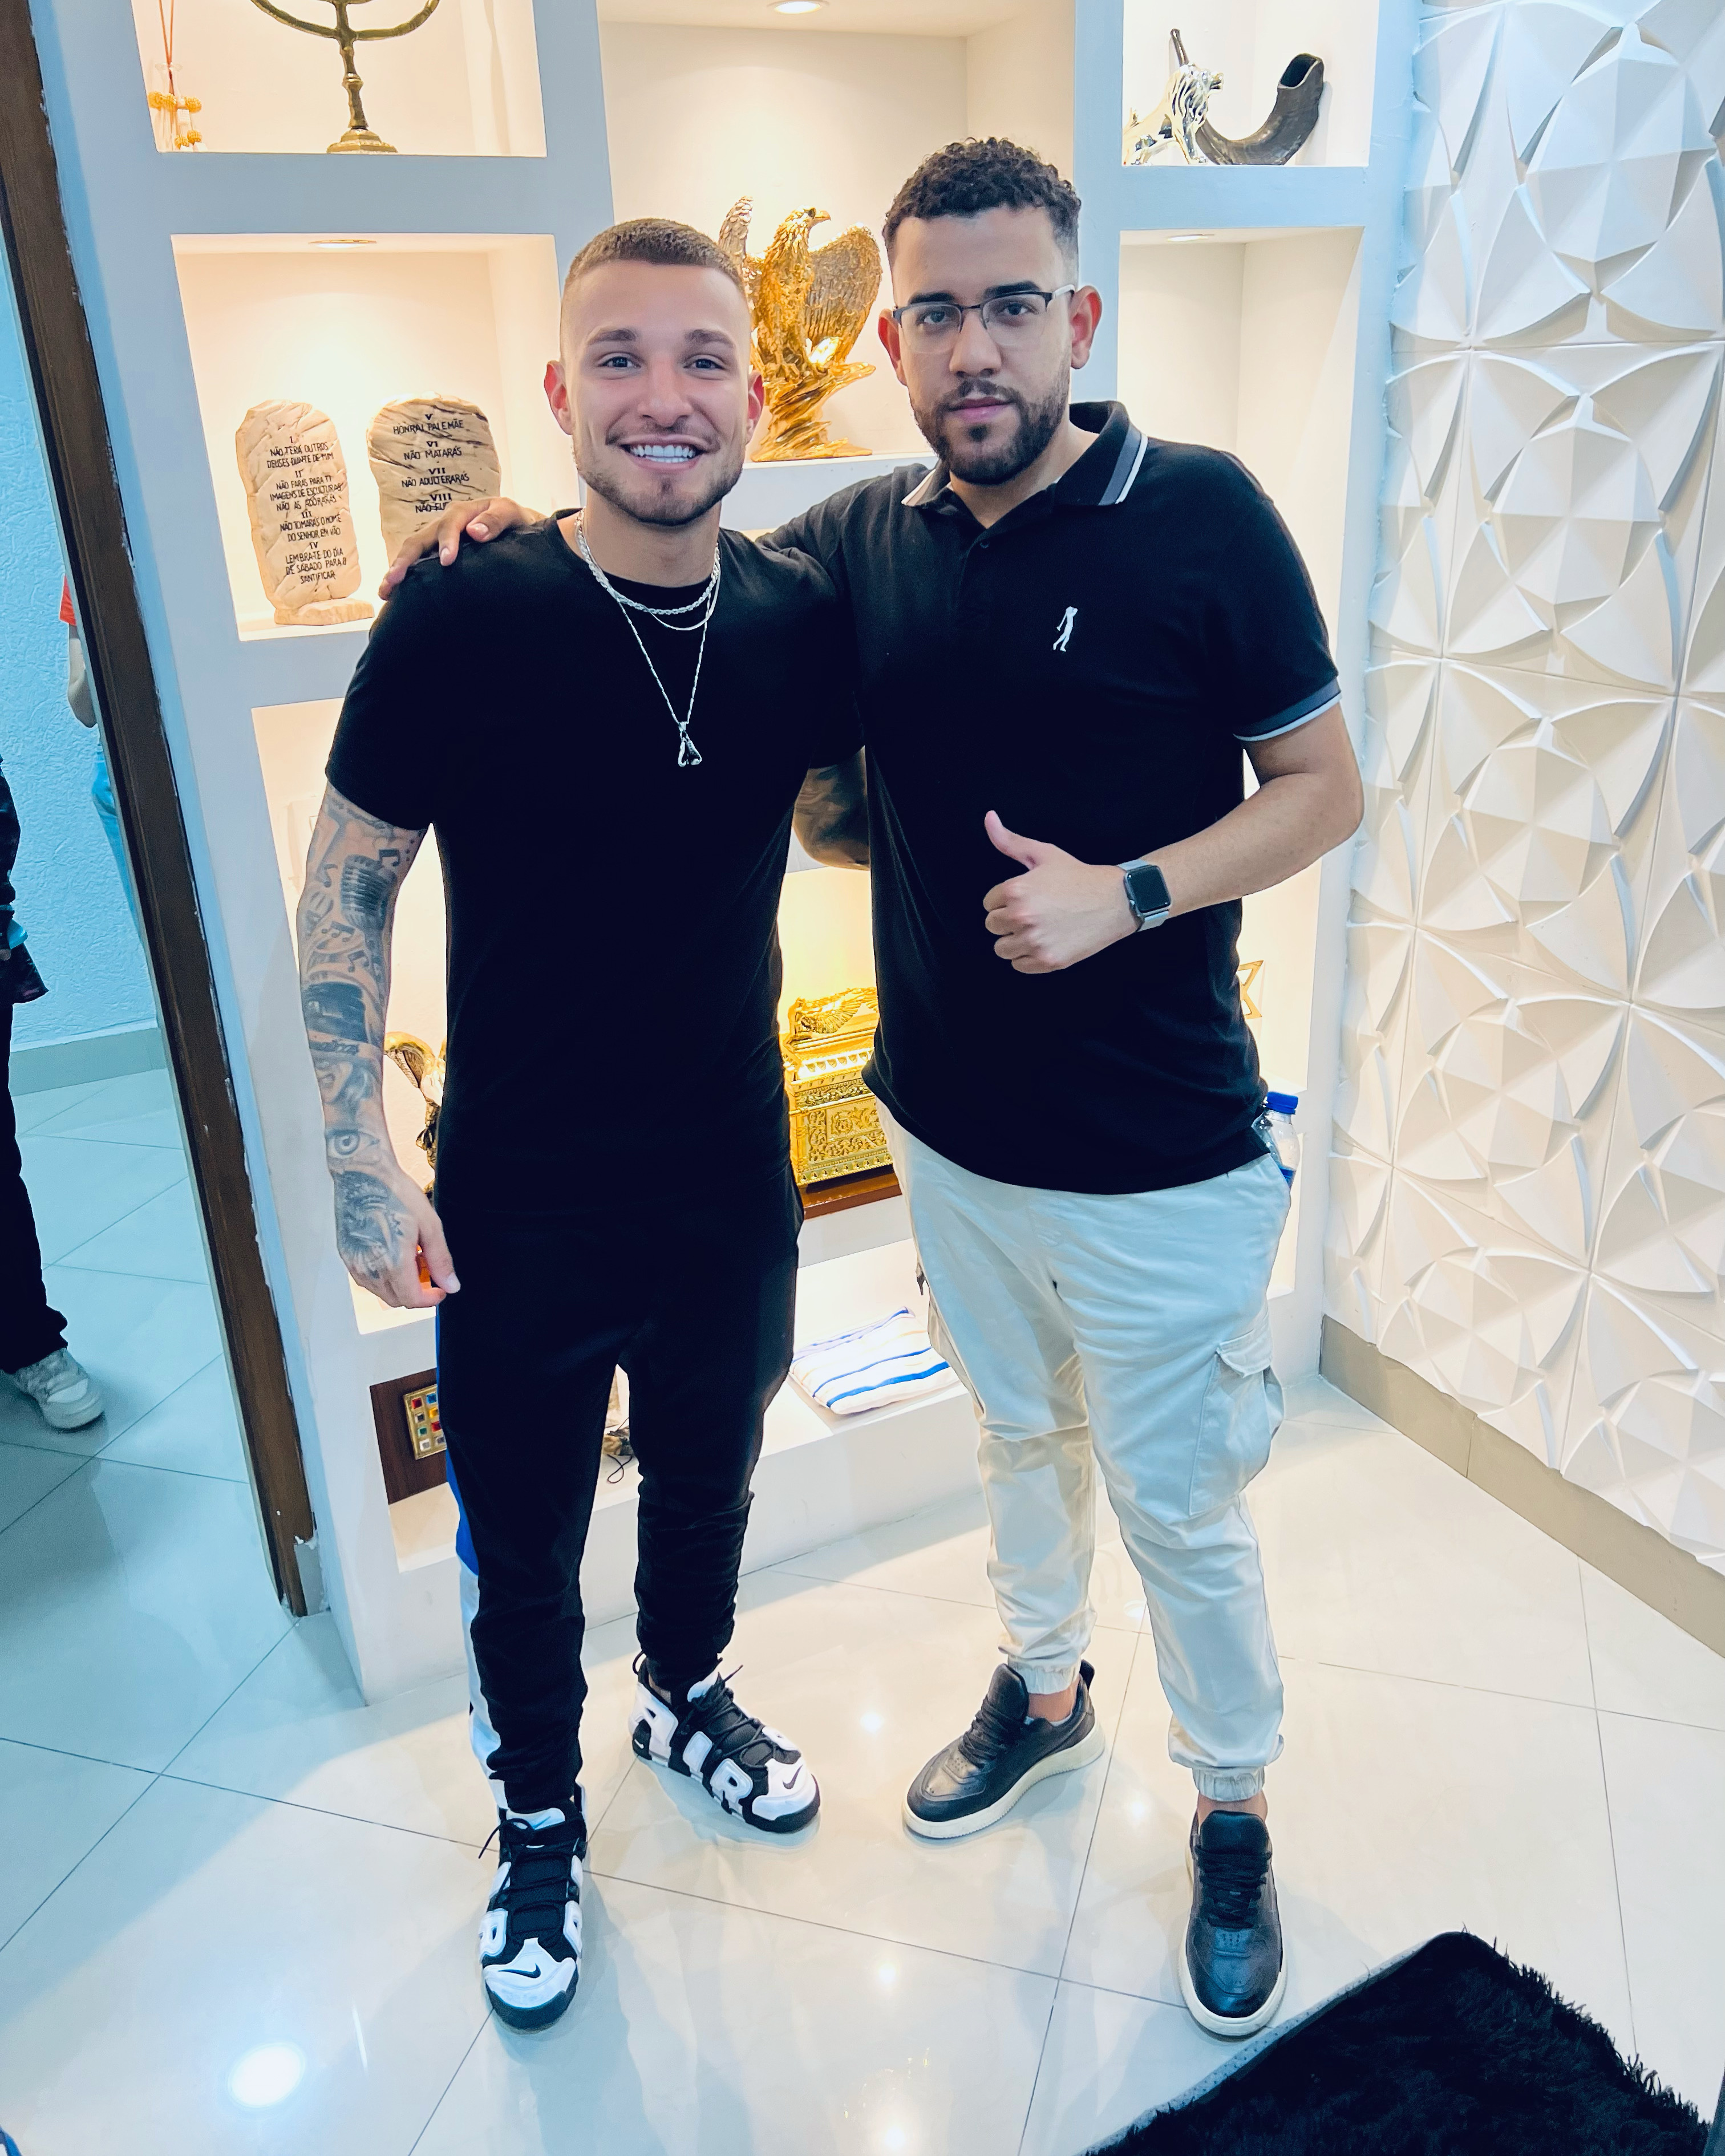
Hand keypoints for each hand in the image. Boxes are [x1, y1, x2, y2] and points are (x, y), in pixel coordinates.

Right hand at [330, 1158, 459, 1308]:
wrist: (363, 1176)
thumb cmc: (394, 1194)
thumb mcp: (430, 1226)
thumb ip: (440, 1260)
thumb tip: (450, 1284)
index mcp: (392, 1261)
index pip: (411, 1299)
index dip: (430, 1299)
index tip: (439, 1289)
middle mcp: (369, 1267)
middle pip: (396, 1300)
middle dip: (415, 1292)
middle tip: (426, 1269)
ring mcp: (354, 1263)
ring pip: (380, 1291)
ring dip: (398, 1284)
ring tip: (409, 1257)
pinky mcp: (346, 1255)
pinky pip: (366, 1279)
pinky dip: (382, 1275)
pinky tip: (392, 1254)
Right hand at [379, 496, 539, 595]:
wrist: (517, 529)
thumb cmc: (516, 522)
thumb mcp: (511, 514)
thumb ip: (496, 520)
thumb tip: (474, 531)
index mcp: (463, 513)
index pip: (449, 525)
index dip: (446, 542)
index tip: (447, 561)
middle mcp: (445, 525)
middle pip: (419, 540)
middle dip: (404, 560)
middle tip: (394, 581)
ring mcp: (438, 540)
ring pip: (413, 552)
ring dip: (397, 570)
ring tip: (385, 592)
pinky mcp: (437, 554)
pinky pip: (418, 563)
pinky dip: (406, 576)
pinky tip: (394, 593)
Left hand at [981, 810, 1140, 973]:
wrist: (1115, 900)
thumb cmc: (1078, 876)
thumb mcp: (1044, 854)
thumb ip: (1010, 841)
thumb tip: (989, 817)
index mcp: (1016, 890)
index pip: (988, 904)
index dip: (1006, 899)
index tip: (1027, 897)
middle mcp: (1022, 917)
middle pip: (992, 926)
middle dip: (1008, 920)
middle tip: (1033, 912)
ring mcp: (1035, 941)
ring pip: (1002, 949)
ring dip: (1015, 940)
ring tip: (1037, 928)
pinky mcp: (1048, 960)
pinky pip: (1019, 965)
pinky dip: (1028, 957)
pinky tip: (1044, 942)